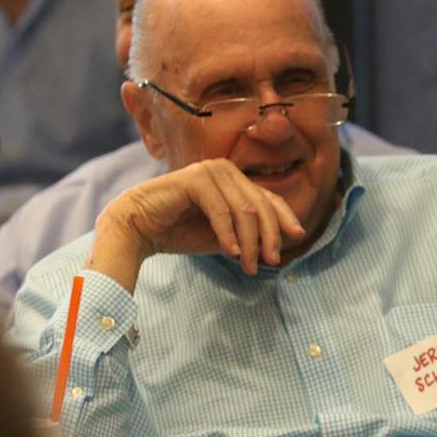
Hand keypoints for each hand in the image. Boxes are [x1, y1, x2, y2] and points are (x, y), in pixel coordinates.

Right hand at [88, 159, 306, 287]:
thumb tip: (286, 241)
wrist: (138, 228)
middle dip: (269, 237)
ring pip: (245, 210)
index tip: (298, 239)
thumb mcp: (225, 235)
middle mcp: (225, 170)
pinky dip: (228, 234)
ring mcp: (210, 171)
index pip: (269, 198)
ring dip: (250, 242)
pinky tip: (230, 253)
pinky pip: (221, 210)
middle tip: (271, 262)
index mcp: (234, 180)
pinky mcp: (194, 179)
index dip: (285, 220)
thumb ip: (250, 234)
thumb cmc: (179, 232)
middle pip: (262, 205)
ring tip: (249, 266)